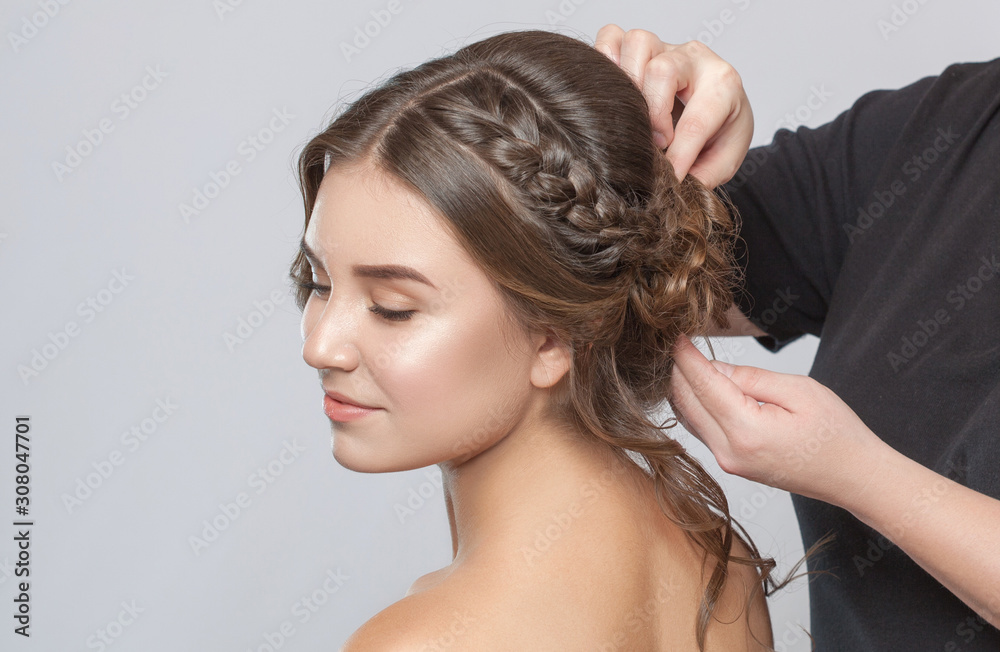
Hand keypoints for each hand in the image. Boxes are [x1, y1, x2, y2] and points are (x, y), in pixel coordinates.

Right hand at [594, 24, 753, 188]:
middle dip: (652, 114)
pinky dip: (604, 59)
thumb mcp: (724, 160)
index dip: (680, 154)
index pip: (697, 119)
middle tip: (656, 144)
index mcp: (723, 85)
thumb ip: (702, 176)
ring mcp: (664, 47)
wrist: (721, 104)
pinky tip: (611, 91)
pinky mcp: (640, 46)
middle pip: (663, 70)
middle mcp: (693, 59)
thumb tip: (670, 188)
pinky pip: (612, 37)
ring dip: (627, 84)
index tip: (672, 179)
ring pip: (637, 45)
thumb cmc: (720, 131)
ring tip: (632, 115)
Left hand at [668, 334, 886, 510]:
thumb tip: (714, 367)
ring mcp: (728, 462)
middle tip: (677, 343)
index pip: (702, 385)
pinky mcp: (731, 464)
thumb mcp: (800, 391)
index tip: (676, 336)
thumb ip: (751, 377)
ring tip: (686, 360)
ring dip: (683, 388)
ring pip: (688, 418)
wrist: (854, 477)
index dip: (686, 357)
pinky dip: (694, 406)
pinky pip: (701, 430)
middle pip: (686, 403)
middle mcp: (729, 452)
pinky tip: (699, 386)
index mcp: (747, 432)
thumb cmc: (837, 434)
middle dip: (678, 370)